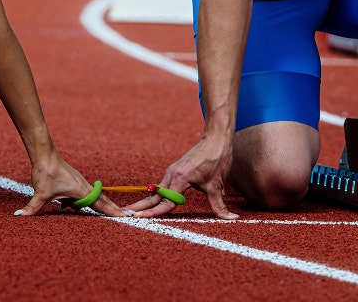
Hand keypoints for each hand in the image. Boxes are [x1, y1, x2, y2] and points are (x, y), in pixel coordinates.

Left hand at [14, 153, 126, 216]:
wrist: (44, 154)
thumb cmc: (45, 172)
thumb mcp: (39, 193)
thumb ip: (32, 207)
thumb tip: (19, 215)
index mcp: (80, 190)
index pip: (100, 204)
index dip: (112, 211)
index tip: (125, 217)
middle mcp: (83, 186)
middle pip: (102, 200)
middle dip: (113, 208)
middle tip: (126, 216)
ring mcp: (80, 182)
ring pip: (94, 196)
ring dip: (101, 204)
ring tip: (110, 212)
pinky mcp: (74, 180)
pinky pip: (85, 193)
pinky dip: (87, 200)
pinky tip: (71, 206)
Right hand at [123, 135, 239, 219]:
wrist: (216, 139)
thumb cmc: (216, 158)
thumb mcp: (217, 184)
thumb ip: (219, 204)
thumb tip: (231, 218)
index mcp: (180, 178)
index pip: (165, 201)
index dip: (154, 212)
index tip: (140, 218)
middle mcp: (172, 175)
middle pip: (153, 196)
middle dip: (139, 207)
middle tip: (125, 215)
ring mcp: (171, 172)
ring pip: (155, 192)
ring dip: (144, 202)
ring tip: (131, 211)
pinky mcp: (174, 171)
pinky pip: (161, 187)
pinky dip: (154, 196)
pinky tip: (147, 203)